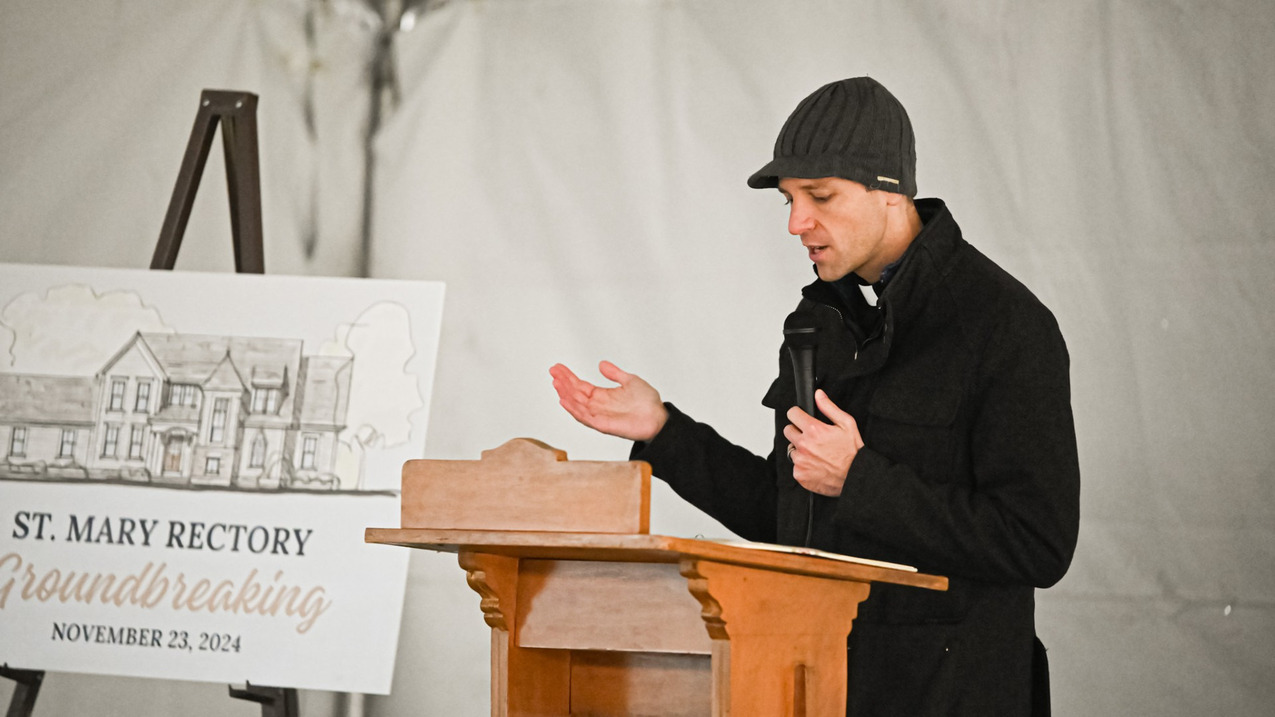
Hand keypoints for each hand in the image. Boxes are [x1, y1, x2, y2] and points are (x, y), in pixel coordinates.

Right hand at [549, 361, 668, 441]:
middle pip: (575, 393)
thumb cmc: (648, 403)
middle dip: (563, 383)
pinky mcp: (604, 425)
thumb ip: (615, 373)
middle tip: (552, 372)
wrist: (659, 418)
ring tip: (556, 383)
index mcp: (603, 396)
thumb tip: (601, 364)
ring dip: (566, 394)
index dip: (568, 377)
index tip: (557, 367)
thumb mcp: (630, 381)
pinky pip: (585, 418)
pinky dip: (574, 410)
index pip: (580, 385)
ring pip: (577, 405)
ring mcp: (599, 416)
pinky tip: (565, 400)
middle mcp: (598, 406)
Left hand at [782, 389, 863, 496]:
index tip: (802, 418)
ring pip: (791, 449)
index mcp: (814, 430)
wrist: (855, 477)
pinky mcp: (800, 474)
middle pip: (788, 431)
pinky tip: (816, 465)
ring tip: (816, 453)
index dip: (798, 414)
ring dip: (800, 450)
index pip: (792, 414)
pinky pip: (795, 466)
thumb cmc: (853, 452)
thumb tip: (818, 395)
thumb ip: (829, 407)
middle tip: (812, 437)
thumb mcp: (846, 424)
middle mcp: (804, 445)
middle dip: (798, 431)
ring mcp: (800, 461)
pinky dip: (803, 466)